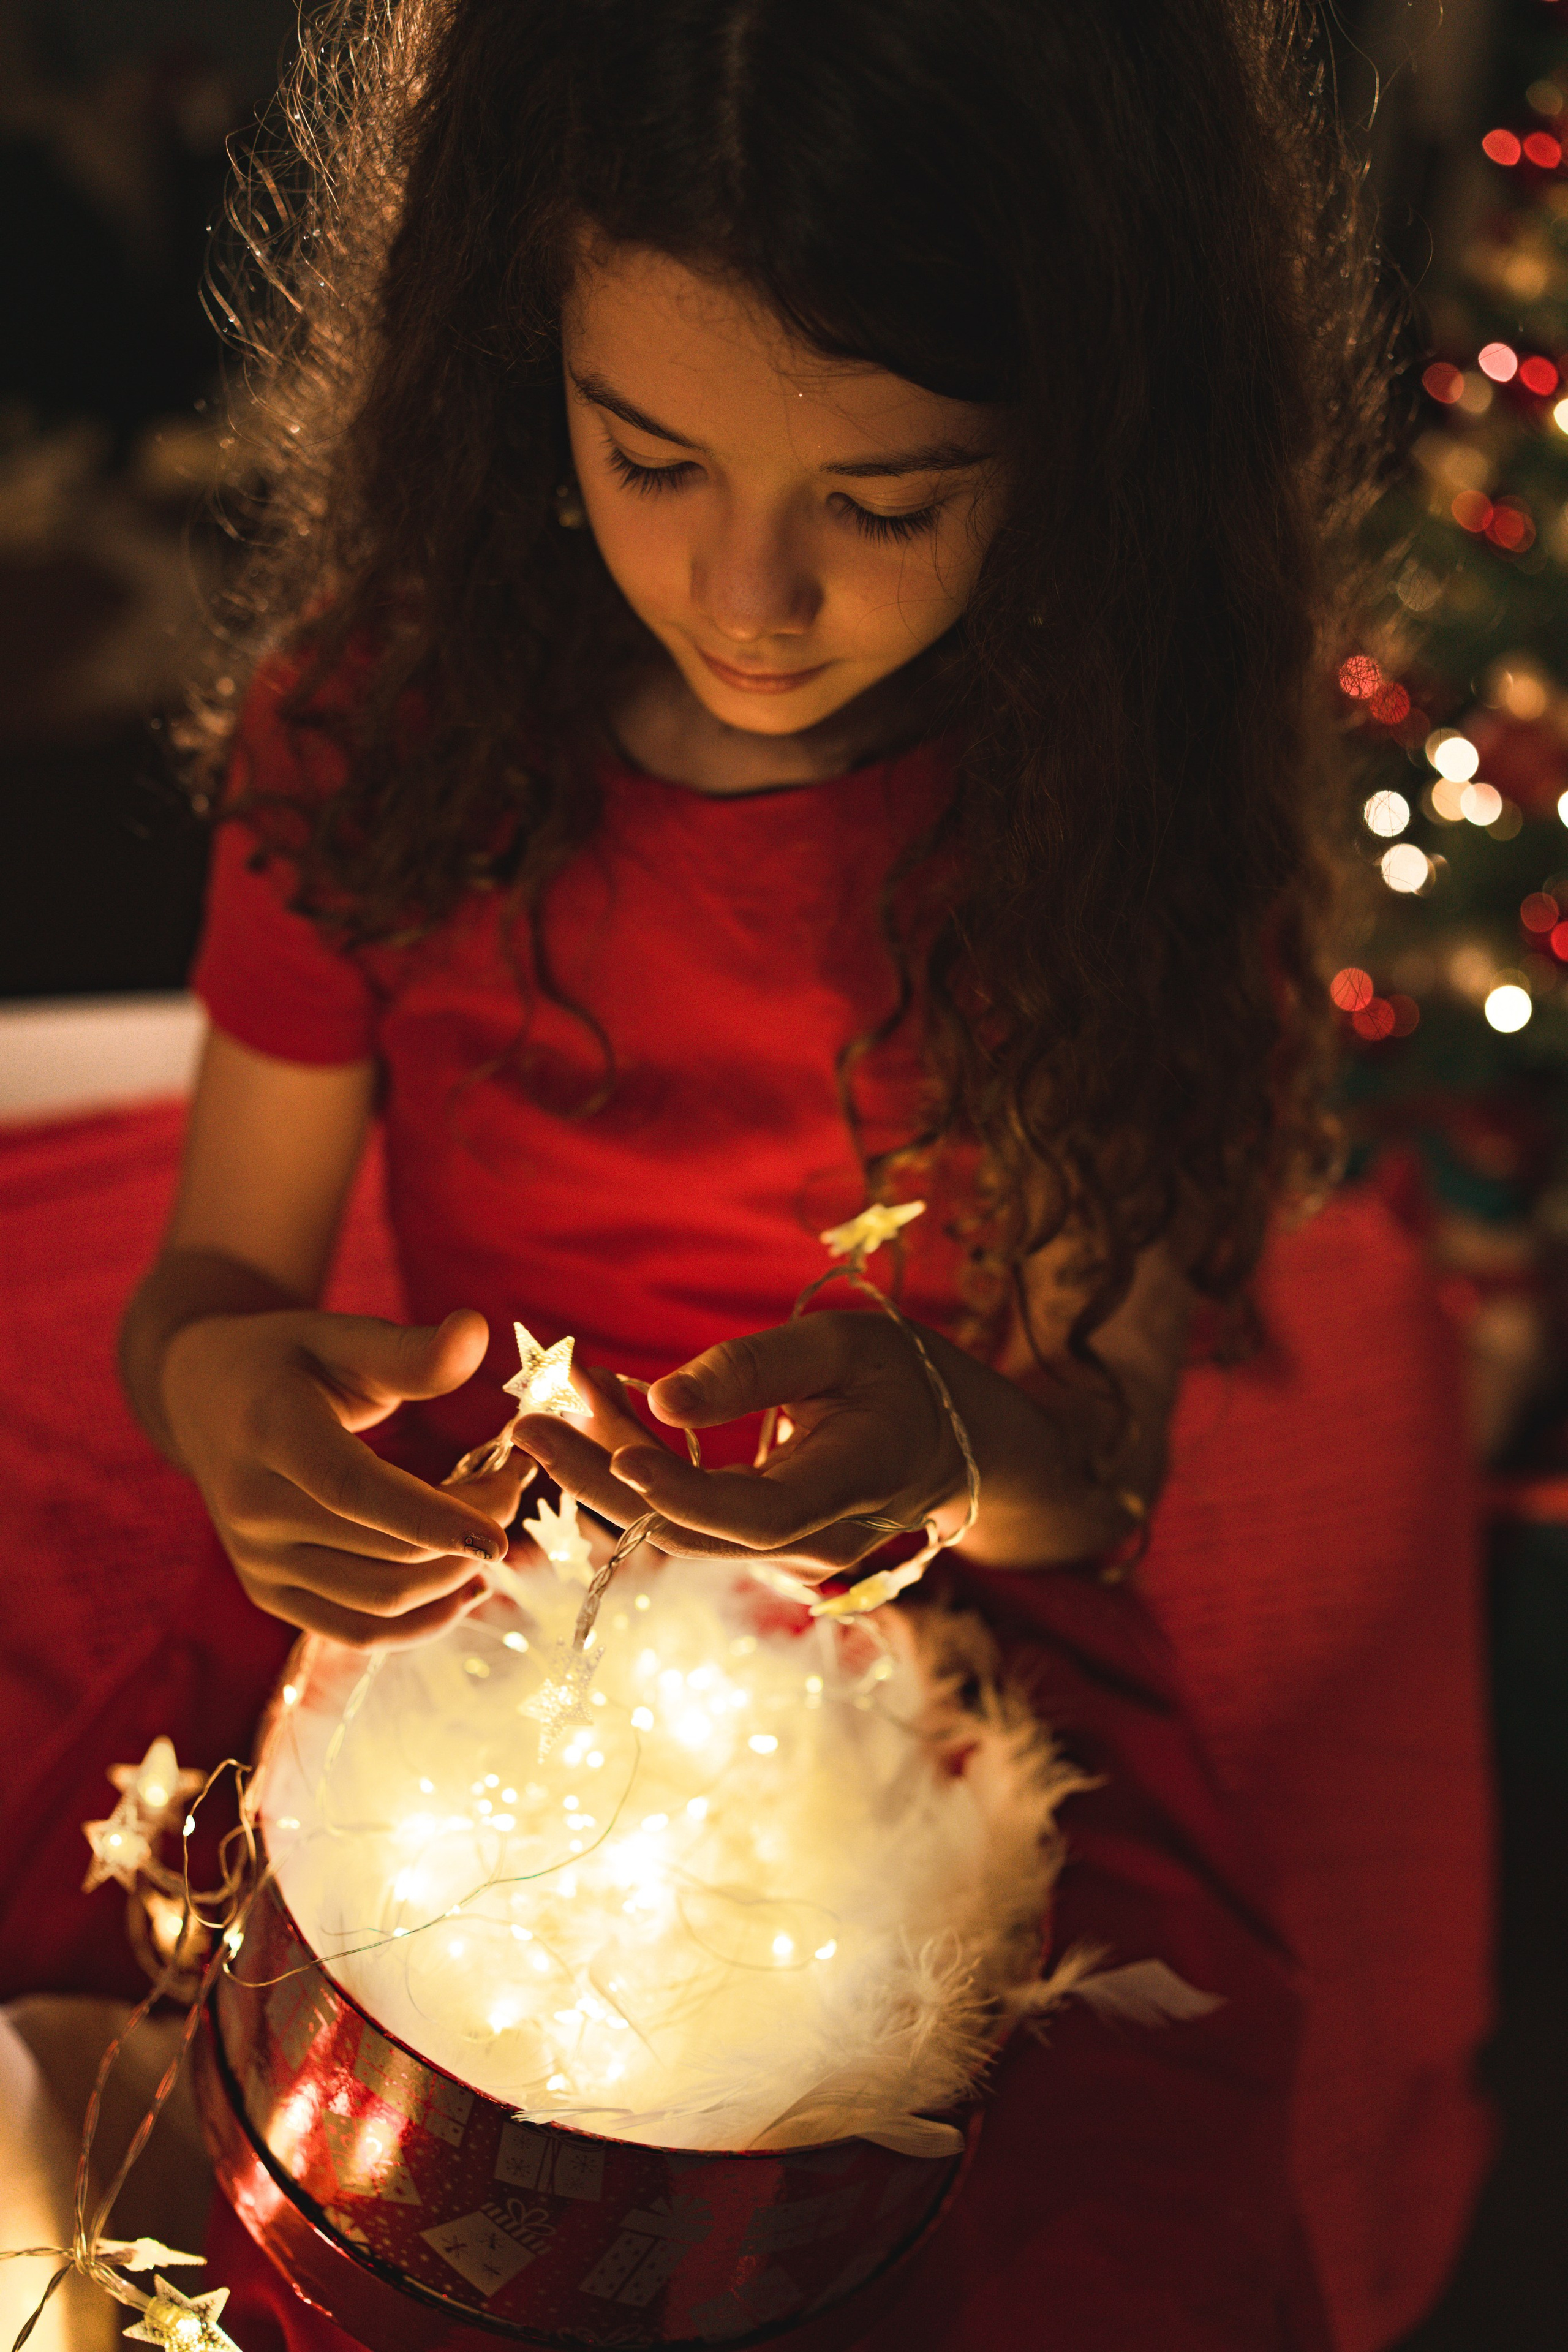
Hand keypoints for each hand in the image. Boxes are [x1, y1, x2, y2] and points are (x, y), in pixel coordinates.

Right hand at [161, 1307, 526, 1643]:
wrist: (206, 1397)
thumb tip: (477, 1328)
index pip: (354, 1489)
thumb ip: (411, 1350)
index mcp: (271, 1432)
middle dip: (467, 1531)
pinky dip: (421, 1620)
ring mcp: (257, 1559)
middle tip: (513, 1487)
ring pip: (379, 1601)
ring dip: (453, 1576)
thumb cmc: (290, 1359)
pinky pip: (356, 1630)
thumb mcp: (343, 1337)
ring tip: (494, 1530)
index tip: (500, 1530)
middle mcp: (253, 1507)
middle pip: (383, 1551)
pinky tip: (466, 1586)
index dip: (432, 1516)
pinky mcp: (268, 1592)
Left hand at [517, 1311, 968, 1580]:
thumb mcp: (841, 1345)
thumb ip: (754, 1369)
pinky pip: (686, 1511)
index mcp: (848, 1484)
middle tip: (526, 1422)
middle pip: (689, 1528)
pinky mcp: (755, 1540)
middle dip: (600, 1476)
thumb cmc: (901, 1377)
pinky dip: (638, 1463)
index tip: (619, 1452)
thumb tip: (659, 1397)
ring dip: (608, 1461)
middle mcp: (810, 1538)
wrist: (948, 1440)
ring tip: (558, 1395)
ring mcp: (781, 1551)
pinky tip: (601, 1408)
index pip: (754, 1514)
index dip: (683, 1492)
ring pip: (675, 1521)